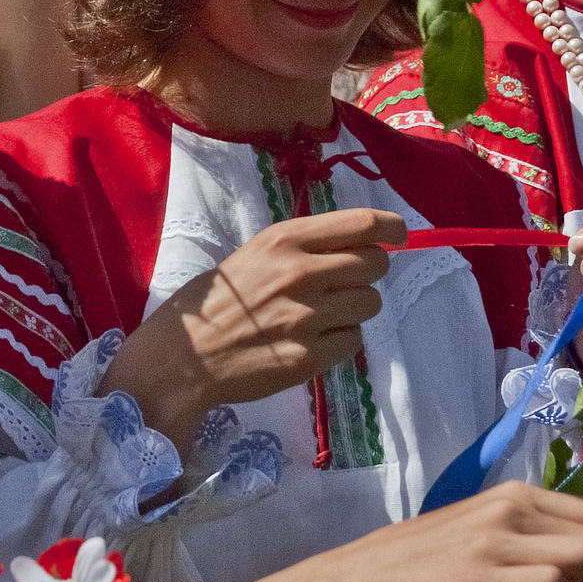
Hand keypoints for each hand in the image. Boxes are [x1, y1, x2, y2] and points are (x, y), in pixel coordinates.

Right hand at [100, 207, 406, 448]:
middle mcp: (300, 273)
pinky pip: (354, 340)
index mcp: (284, 239)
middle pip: (376, 264)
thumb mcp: (255, 253)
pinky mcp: (309, 356)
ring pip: (371, 303)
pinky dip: (340, 340)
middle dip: (368, 272)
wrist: (183, 358)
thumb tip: (362, 242)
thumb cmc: (216, 301)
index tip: (399, 235)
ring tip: (322, 314)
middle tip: (344, 282)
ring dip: (355, 308)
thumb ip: (305, 246)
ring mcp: (306, 317)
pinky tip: (311, 339)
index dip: (392, 227)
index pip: (363, 223)